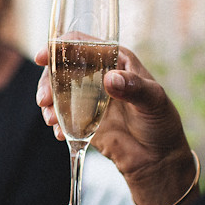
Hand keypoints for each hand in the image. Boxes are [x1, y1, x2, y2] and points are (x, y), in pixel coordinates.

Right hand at [36, 46, 196, 204]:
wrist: (157, 159)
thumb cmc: (161, 123)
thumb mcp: (154, 101)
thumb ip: (134, 88)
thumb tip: (111, 79)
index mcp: (115, 60)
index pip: (83, 44)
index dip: (60, 46)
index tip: (43, 56)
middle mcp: (98, 75)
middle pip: (62, 67)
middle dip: (48, 81)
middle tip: (44, 99)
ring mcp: (88, 97)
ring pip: (57, 91)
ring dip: (49, 103)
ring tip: (51, 120)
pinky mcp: (82, 118)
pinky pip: (61, 115)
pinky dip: (56, 122)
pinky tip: (60, 134)